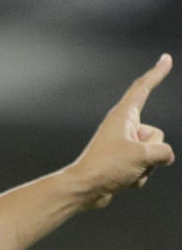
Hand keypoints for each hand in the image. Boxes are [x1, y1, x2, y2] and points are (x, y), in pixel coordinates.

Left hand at [68, 53, 174, 208]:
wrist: (84, 189)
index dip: (157, 73)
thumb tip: (164, 157)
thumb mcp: (143, 155)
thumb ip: (163, 151)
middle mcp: (122, 128)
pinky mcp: (121, 163)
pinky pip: (143, 169)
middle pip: (156, 134)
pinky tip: (121, 182)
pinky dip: (137, 178)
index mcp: (122, 116)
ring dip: (144, 168)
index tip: (165, 59)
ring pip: (152, 155)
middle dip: (151, 152)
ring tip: (123, 172)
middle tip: (128, 160)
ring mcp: (122, 146)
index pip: (143, 88)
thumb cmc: (106, 167)